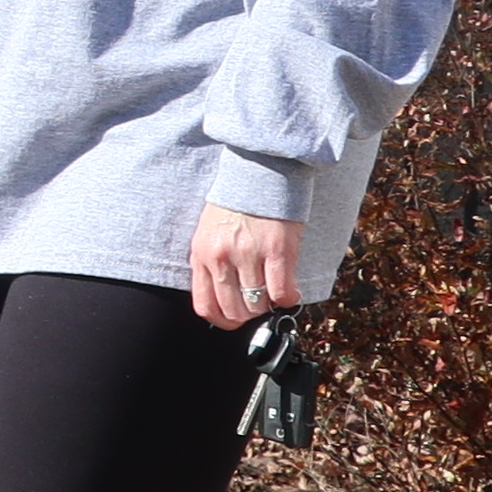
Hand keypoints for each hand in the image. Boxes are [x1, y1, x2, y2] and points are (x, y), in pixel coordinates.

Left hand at [189, 203, 303, 331]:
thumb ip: (212, 261)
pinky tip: (290, 291)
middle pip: (234, 310)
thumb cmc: (236, 202)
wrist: (260, 170)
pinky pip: (281, 292)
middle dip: (248, 315)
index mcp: (202, 254)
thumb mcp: (210, 232)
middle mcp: (222, 257)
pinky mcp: (277, 251)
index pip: (205, 305)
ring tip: (273, 293)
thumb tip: (223, 295)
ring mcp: (249, 255)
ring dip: (268, 306)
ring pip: (257, 305)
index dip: (222, 320)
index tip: (234, 320)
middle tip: (259, 305)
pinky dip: (287, 298)